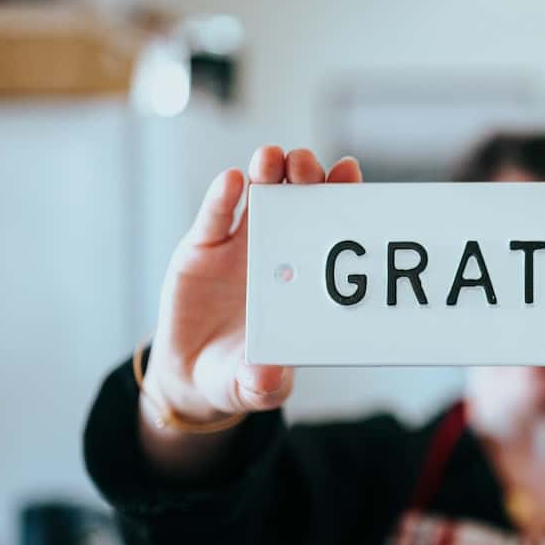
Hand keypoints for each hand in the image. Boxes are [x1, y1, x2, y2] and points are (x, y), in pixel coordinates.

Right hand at [144, 147, 362, 424]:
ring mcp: (240, 246)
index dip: (341, 196)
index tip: (350, 171)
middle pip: (298, 200)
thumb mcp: (255, 386)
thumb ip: (263, 384)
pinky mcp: (202, 248)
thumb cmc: (241, 374)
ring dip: (268, 173)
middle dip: (305, 176)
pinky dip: (222, 197)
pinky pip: (214, 217)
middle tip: (308, 165)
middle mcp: (278, 251)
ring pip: (259, 196)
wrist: (193, 374)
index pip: (329, 227)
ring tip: (272, 158)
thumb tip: (268, 377)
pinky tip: (231, 180)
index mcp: (304, 277)